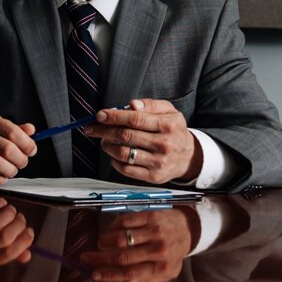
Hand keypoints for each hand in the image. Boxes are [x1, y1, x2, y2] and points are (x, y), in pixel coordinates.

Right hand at [0, 111, 36, 184]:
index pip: (13, 132)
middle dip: (21, 160)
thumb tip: (32, 130)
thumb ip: (14, 129)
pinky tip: (1, 176)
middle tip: (22, 162)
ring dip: (11, 171)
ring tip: (12, 170)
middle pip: (7, 149)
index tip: (31, 150)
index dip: (27, 144)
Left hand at [0, 193, 33, 267]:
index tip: (29, 231)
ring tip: (11, 210)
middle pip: (4, 238)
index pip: (9, 253)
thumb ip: (9, 252)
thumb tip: (27, 256)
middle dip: (18, 225)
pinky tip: (1, 202)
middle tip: (20, 218)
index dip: (24, 241)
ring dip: (9, 213)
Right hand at [82, 207, 197, 281]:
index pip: (130, 273)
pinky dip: (114, 226)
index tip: (95, 274)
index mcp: (162, 267)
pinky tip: (112, 230)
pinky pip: (125, 221)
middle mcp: (159, 250)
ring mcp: (155, 231)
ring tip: (101, 244)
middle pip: (122, 256)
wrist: (188, 229)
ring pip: (121, 238)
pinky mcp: (152, 216)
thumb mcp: (166, 272)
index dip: (109, 274)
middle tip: (87, 258)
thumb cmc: (173, 252)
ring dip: (105, 241)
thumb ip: (147, 280)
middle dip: (100, 258)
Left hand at [86, 99, 201, 183]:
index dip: (114, 116)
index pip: (135, 119)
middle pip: (126, 136)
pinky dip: (115, 161)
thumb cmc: (174, 130)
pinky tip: (114, 154)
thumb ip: (150, 105)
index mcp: (167, 125)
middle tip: (91, 127)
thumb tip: (131, 105)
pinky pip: (126, 169)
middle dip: (104, 130)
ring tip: (103, 140)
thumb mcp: (169, 111)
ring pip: (124, 153)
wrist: (189, 156)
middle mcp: (164, 144)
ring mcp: (158, 162)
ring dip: (107, 146)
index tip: (100, 115)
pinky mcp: (153, 176)